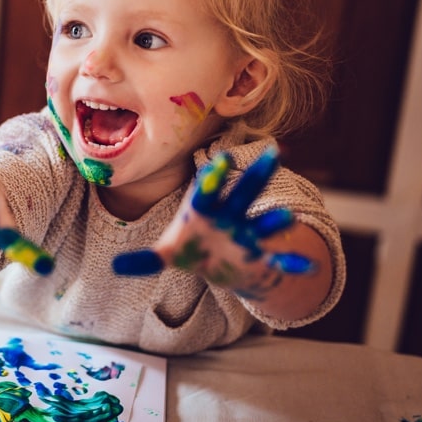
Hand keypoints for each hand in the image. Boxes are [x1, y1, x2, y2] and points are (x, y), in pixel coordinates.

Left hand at [112, 146, 313, 297]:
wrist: (221, 265)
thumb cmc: (194, 248)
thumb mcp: (168, 253)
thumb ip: (146, 259)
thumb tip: (114, 267)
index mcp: (205, 209)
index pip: (208, 189)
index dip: (214, 177)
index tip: (220, 160)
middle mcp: (231, 216)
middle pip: (244, 192)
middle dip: (257, 176)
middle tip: (274, 154)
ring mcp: (249, 234)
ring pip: (264, 224)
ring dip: (275, 222)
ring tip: (287, 217)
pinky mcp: (261, 256)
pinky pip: (279, 259)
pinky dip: (292, 263)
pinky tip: (308, 268)